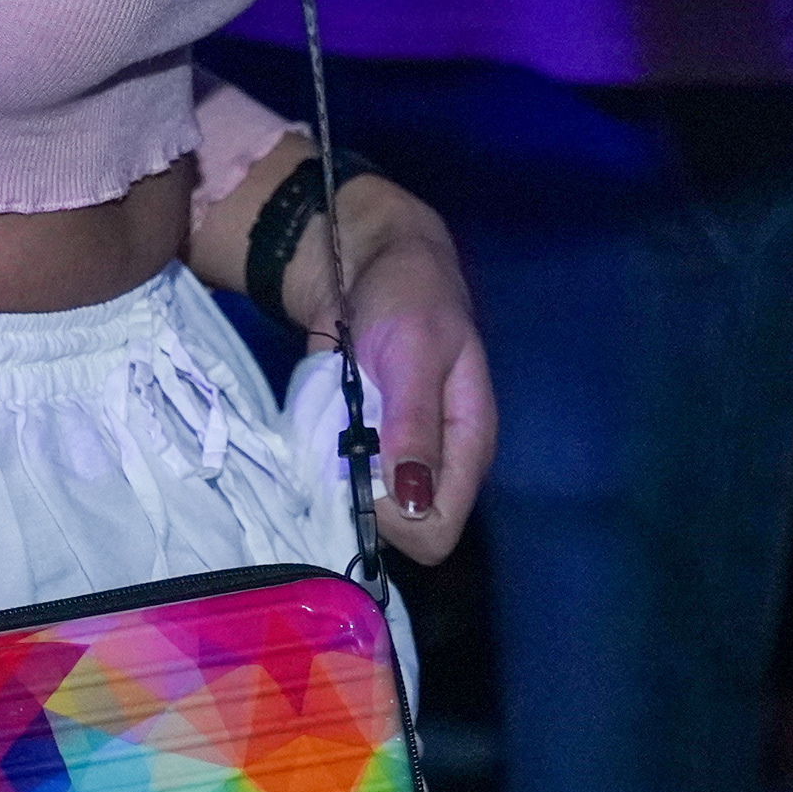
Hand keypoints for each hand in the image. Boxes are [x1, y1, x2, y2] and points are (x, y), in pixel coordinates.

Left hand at [282, 175, 495, 565]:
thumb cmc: (407, 296)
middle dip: (370, 502)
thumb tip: (415, 505)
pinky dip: (331, 469)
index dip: (398, 519)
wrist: (370, 261)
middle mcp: (440, 461)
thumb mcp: (413, 352)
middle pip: (408, 530)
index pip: (440, 527)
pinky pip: (349, 484)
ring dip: (346, 486)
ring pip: (376, 512)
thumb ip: (415, 425)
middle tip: (344, 450)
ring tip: (333, 438)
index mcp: (469, 441)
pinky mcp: (371, 444)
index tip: (362, 477)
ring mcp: (403, 455)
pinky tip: (324, 437)